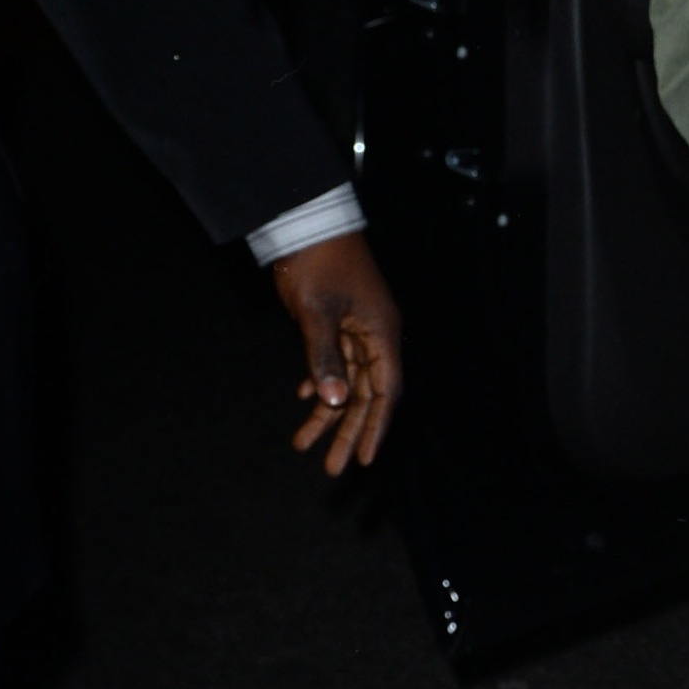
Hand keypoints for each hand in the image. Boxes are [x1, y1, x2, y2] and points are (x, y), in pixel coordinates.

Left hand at [269, 231, 403, 472]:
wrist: (305, 221)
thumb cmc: (317, 262)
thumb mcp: (317, 314)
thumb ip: (325, 357)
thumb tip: (334, 402)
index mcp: (381, 332)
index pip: (385, 391)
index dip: (376, 427)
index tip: (364, 459)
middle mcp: (374, 334)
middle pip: (365, 394)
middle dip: (347, 432)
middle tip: (332, 467)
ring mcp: (356, 327)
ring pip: (346, 381)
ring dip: (327, 413)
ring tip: (303, 444)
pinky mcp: (337, 320)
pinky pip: (334, 361)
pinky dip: (320, 381)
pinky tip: (305, 398)